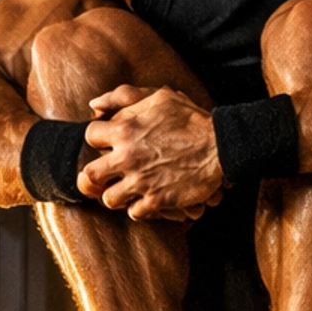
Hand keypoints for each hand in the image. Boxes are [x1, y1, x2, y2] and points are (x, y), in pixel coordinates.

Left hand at [78, 84, 223, 221]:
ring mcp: (141, 182)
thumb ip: (123, 97)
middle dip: (99, 174)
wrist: (221, 147)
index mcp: (125, 130)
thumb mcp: (159, 97)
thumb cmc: (191, 119)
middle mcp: (127, 157)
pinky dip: (139, 208)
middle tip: (111, 172)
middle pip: (90, 175)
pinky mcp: (157, 201)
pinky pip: (134, 213)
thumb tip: (94, 104)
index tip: (110, 142)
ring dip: (117, 194)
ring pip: (109, 199)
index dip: (100, 139)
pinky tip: (147, 198)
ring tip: (128, 188)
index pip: (90, 136)